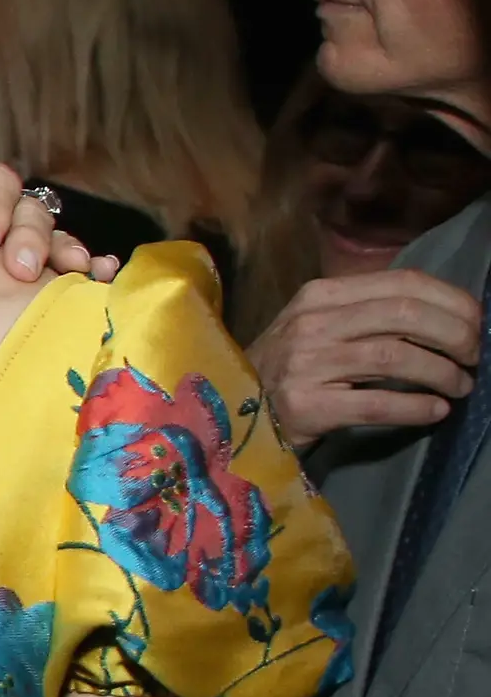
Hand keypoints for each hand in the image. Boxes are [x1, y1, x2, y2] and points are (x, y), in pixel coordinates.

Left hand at [0, 123, 114, 283]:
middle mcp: (8, 208)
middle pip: (30, 211)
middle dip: (30, 238)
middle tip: (22, 269)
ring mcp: (28, 237)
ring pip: (54, 235)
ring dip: (66, 249)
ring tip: (76, 268)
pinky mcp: (43, 265)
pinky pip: (70, 261)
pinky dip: (91, 263)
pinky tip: (104, 271)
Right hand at [251, 268, 482, 448]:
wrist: (230, 413)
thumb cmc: (288, 369)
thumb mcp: (319, 327)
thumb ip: (369, 313)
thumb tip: (448, 315)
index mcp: (320, 295)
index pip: (402, 283)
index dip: (452, 301)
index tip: (477, 323)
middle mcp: (311, 323)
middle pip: (405, 315)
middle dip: (456, 335)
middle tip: (474, 357)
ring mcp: (305, 364)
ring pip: (396, 356)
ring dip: (442, 373)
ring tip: (460, 386)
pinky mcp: (305, 406)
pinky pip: (376, 402)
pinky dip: (416, 407)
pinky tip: (435, 411)